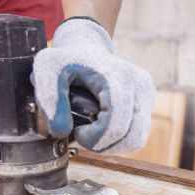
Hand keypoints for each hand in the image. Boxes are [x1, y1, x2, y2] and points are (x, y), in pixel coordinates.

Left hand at [33, 18, 154, 153]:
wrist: (86, 48)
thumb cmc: (66, 59)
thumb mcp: (47, 69)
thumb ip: (50, 100)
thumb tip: (62, 131)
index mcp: (118, 78)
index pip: (115, 126)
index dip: (93, 138)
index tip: (77, 130)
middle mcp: (139, 85)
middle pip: (129, 138)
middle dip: (103, 145)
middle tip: (84, 134)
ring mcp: (146, 94)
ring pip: (136, 140)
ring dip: (111, 145)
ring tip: (93, 132)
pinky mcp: (147, 101)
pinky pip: (138, 134)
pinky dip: (119, 139)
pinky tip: (102, 128)